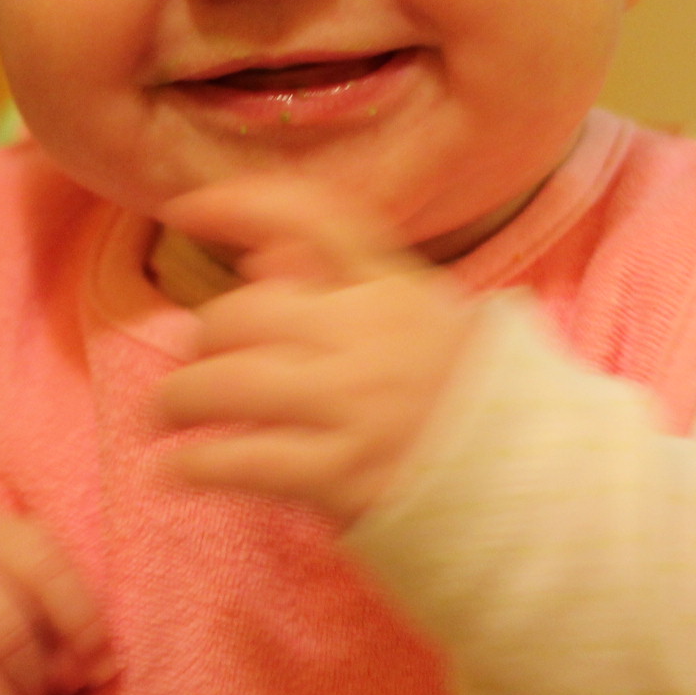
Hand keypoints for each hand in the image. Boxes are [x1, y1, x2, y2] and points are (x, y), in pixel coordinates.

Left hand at [155, 175, 479, 523]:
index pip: (312, 216)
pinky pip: (239, 460)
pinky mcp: (342, 475)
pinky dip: (193, 465)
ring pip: (226, 384)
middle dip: (205, 341)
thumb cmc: (459, 400)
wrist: (527, 490)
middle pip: (244, 312)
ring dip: (177, 400)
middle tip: (200, 367)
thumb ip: (346, 285)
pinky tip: (177, 469)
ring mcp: (356, 406)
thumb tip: (259, 260)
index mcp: (396, 287)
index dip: (237, 204)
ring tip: (168, 415)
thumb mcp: (420, 321)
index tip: (183, 210)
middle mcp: (373, 336)